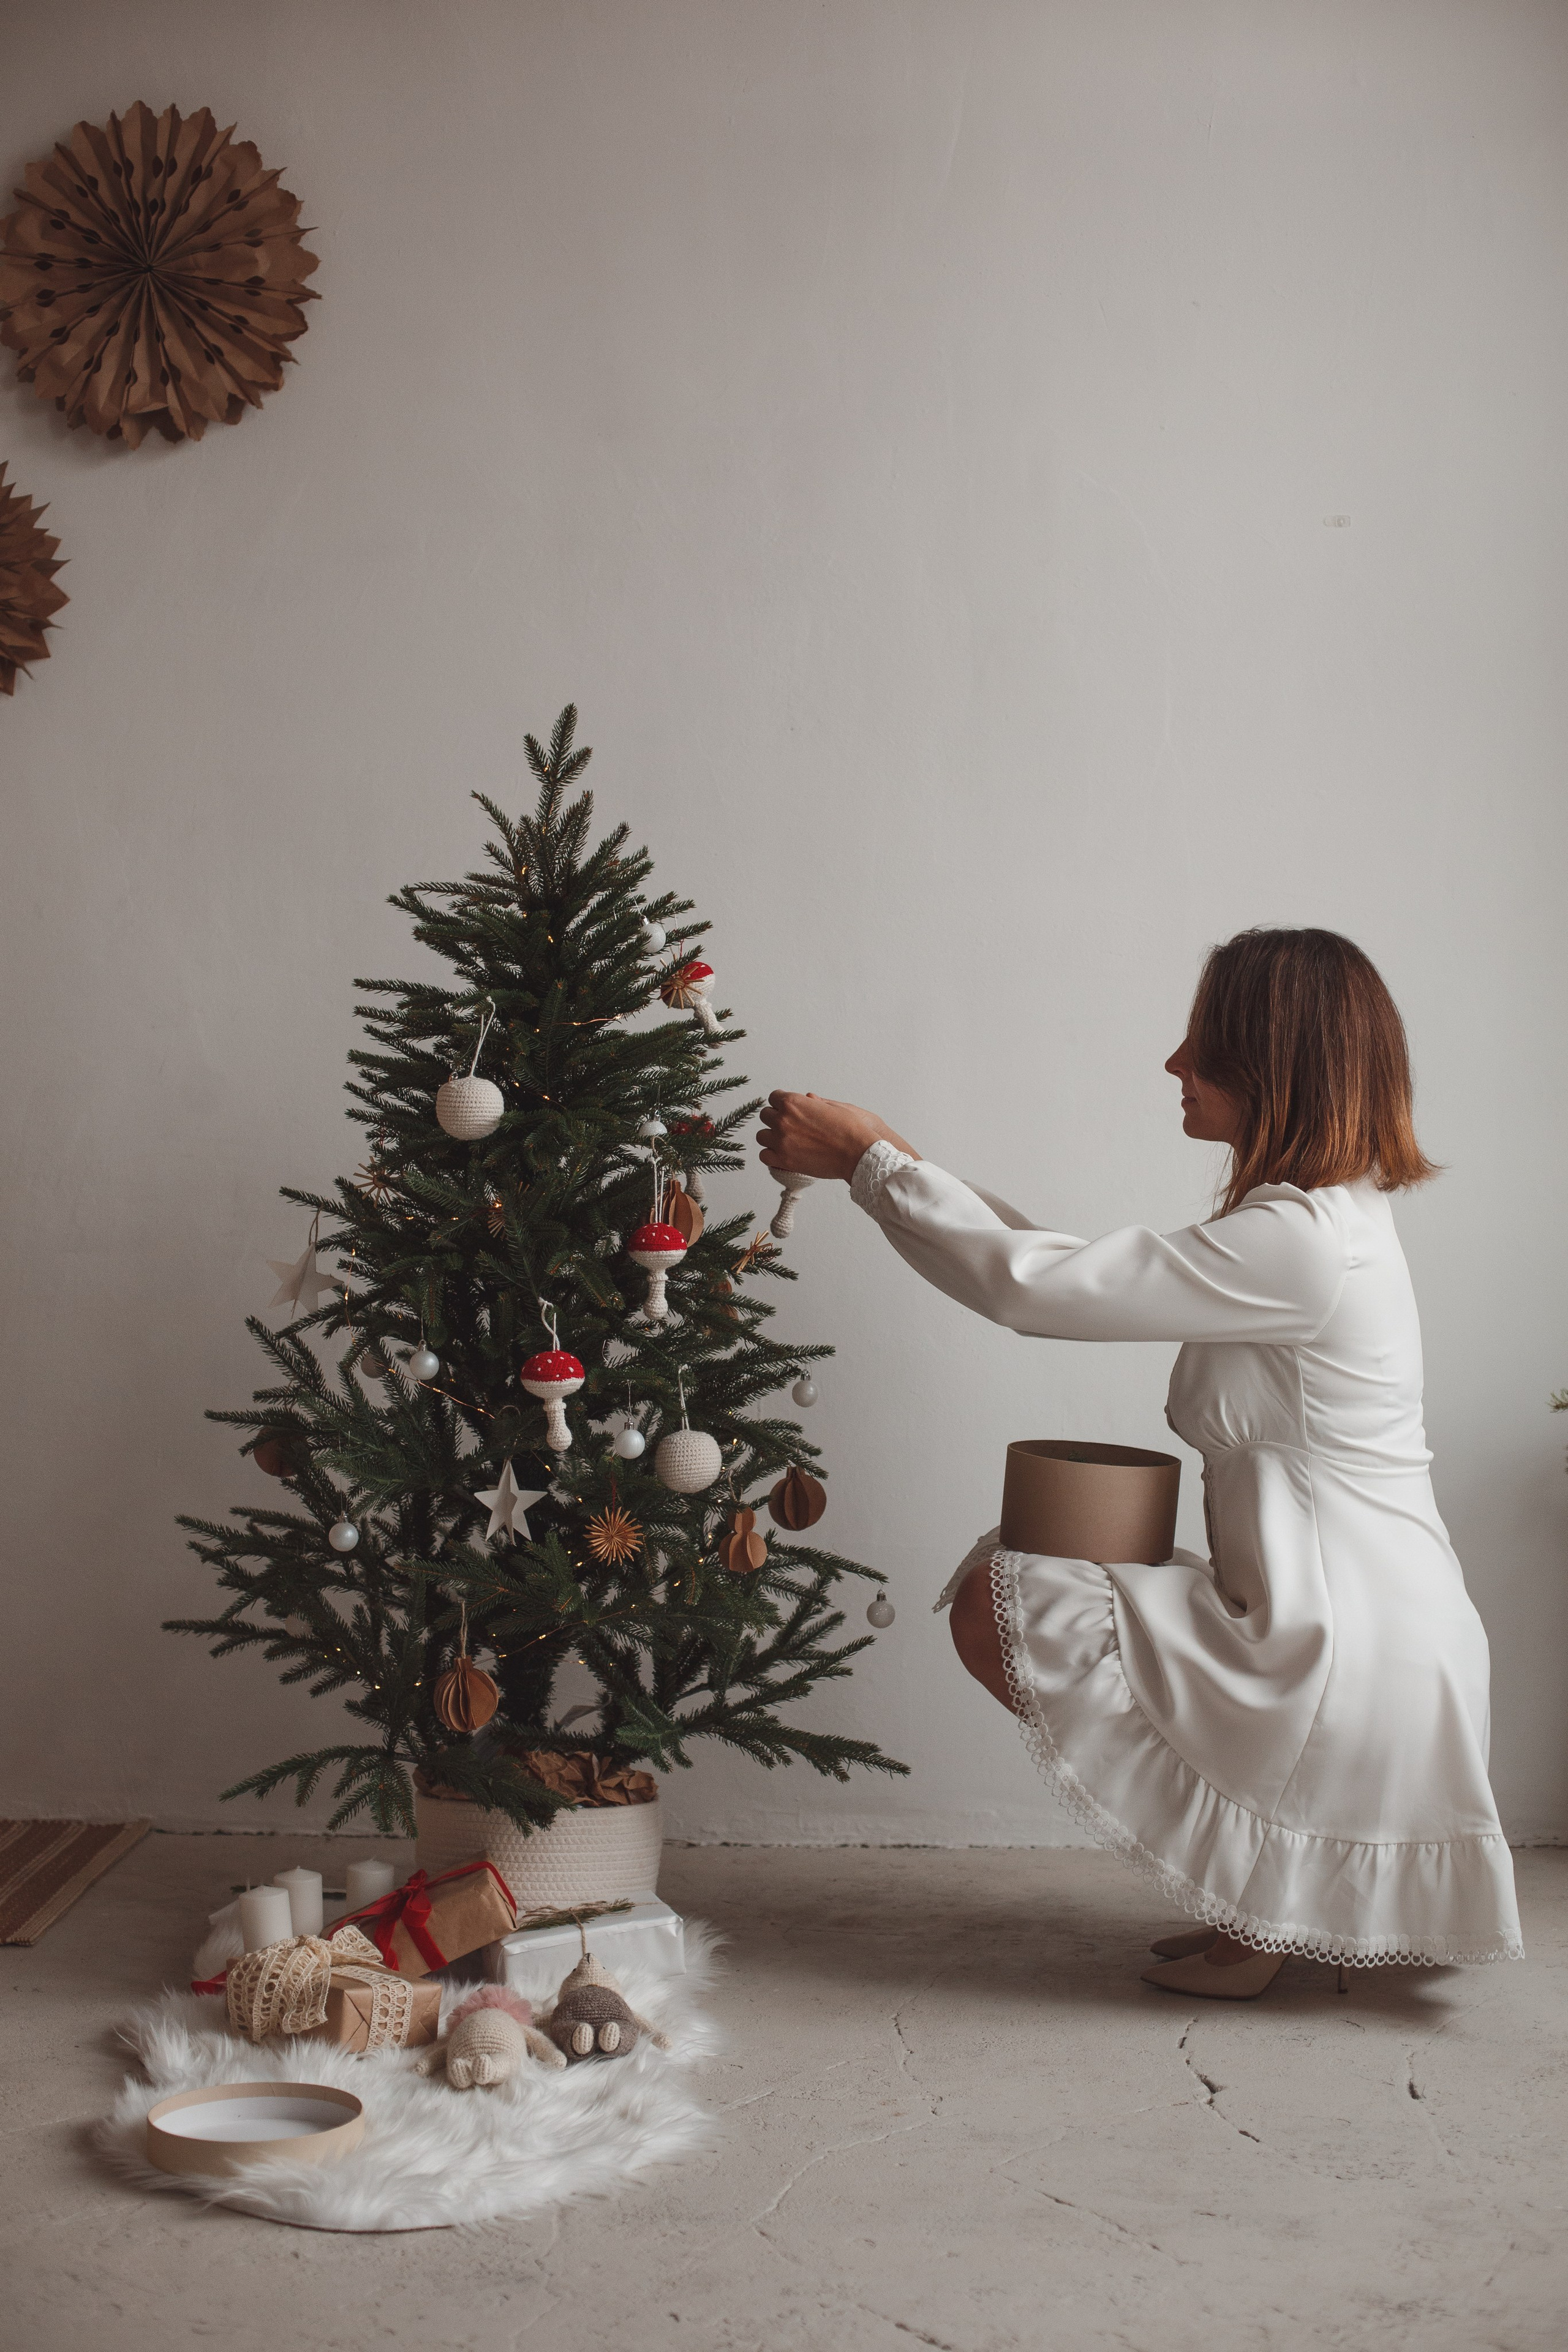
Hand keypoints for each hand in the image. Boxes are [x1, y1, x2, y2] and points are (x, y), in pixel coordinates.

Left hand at [756, 1092, 919, 1182]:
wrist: (857, 1153)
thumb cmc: (849, 1129)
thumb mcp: (832, 1106)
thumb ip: (813, 1103)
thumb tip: (806, 1098)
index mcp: (793, 1102)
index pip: (774, 1097)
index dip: (782, 1104)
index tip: (789, 1111)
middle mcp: (782, 1120)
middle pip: (766, 1115)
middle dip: (776, 1119)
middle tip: (790, 1127)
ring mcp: (781, 1141)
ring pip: (762, 1136)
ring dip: (771, 1137)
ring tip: (786, 1141)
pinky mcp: (783, 1160)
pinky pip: (764, 1156)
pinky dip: (772, 1155)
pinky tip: (783, 1155)